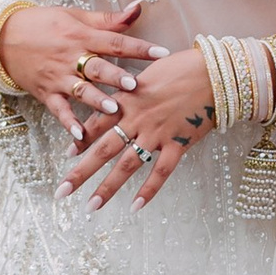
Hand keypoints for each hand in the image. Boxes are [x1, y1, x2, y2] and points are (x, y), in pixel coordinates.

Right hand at [0, 0, 149, 141]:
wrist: (1, 37)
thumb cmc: (42, 24)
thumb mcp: (74, 16)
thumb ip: (108, 18)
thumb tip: (138, 7)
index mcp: (81, 36)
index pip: (115, 41)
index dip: (139, 47)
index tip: (161, 53)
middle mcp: (71, 57)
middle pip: (98, 68)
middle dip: (116, 77)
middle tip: (135, 84)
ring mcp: (58, 77)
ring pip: (80, 90)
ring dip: (97, 101)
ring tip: (113, 109)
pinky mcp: (45, 93)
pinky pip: (58, 109)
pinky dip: (68, 122)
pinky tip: (79, 136)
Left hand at [64, 40, 213, 210]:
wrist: (213, 72)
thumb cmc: (179, 68)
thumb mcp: (146, 74)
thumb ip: (128, 91)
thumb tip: (114, 101)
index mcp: (127, 100)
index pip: (96, 124)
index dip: (80, 140)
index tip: (68, 155)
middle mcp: (137, 119)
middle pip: (103, 149)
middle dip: (81, 172)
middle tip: (62, 192)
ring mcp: (157, 133)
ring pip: (127, 165)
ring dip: (108, 188)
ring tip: (91, 206)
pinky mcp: (178, 143)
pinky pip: (160, 172)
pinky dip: (149, 190)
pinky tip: (136, 207)